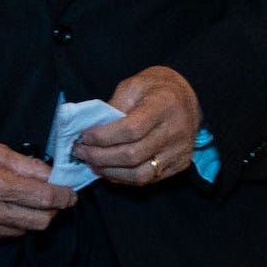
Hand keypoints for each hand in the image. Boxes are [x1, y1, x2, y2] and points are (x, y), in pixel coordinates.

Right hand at [0, 137, 75, 250]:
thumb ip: (26, 165)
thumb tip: (54, 176)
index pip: (43, 198)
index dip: (64, 196)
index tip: (71, 193)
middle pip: (40, 221)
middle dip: (53, 210)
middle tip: (52, 198)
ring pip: (23, 231)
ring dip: (29, 217)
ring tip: (18, 200)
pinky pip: (3, 237)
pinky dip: (9, 225)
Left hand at [75, 67, 200, 185]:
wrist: (186, 97)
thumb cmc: (155, 89)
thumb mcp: (132, 86)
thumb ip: (113, 108)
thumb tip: (90, 133)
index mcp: (164, 105)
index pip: (131, 130)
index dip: (103, 137)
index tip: (84, 137)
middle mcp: (176, 131)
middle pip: (133, 155)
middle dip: (100, 157)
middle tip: (81, 152)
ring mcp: (180, 151)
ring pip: (140, 175)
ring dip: (110, 172)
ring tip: (92, 164)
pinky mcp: (180, 165)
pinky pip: (148, 180)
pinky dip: (124, 178)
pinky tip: (109, 169)